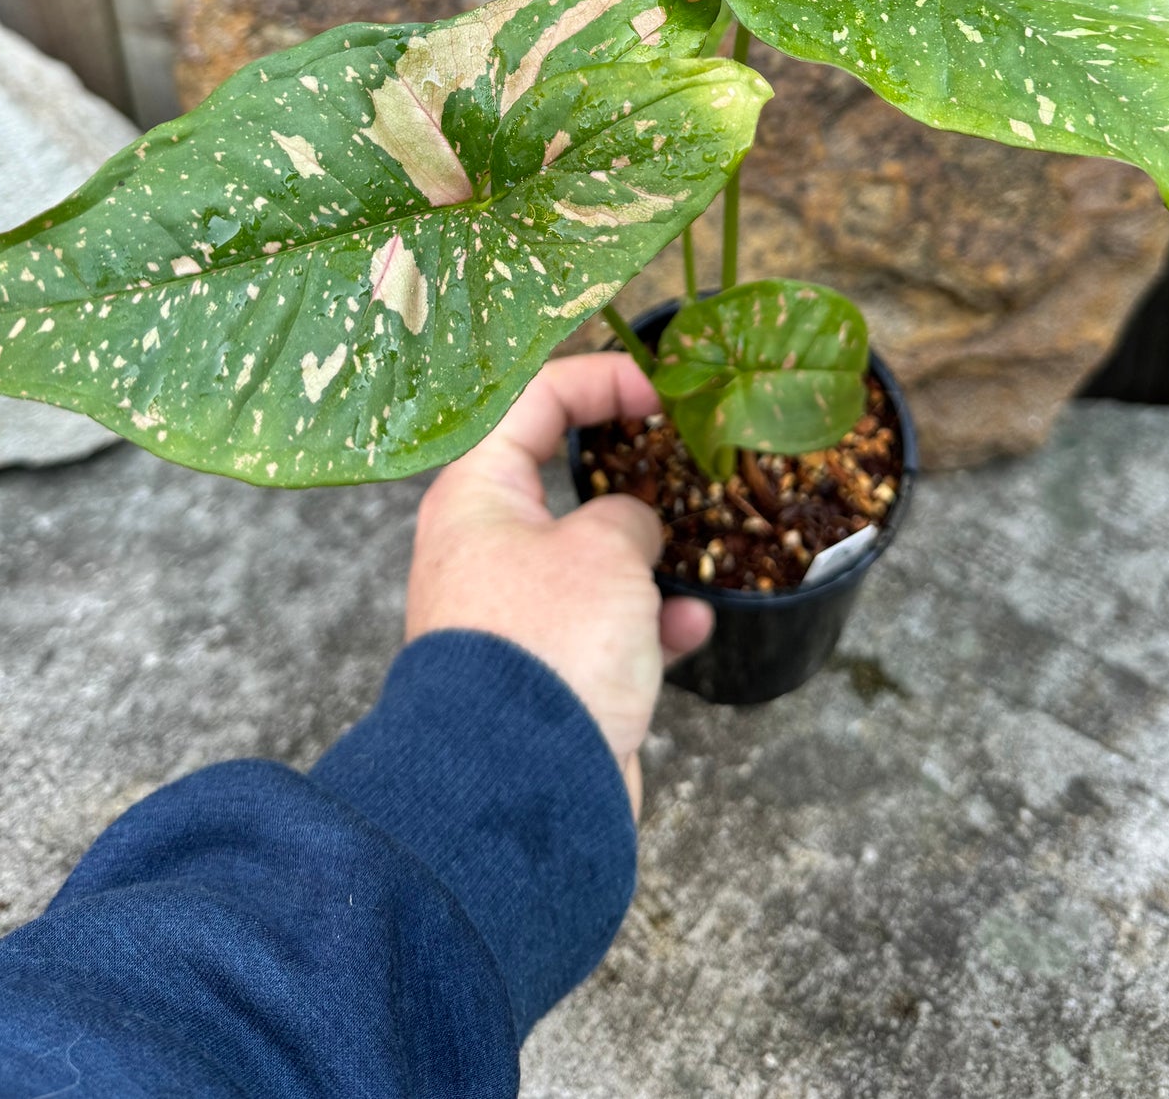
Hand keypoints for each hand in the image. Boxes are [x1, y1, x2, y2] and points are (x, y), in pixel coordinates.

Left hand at [405, 352, 712, 816]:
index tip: (656, 390)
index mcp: (476, 497)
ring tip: (692, 556)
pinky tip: (688, 629)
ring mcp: (511, 614)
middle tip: (679, 461)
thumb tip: (631, 529)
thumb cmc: (551, 646)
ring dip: (648, 560)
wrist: (520, 787)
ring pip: (591, 560)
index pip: (529, 402)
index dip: (596, 381)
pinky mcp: (543, 673)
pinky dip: (648, 625)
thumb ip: (627, 516)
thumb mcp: (606, 550)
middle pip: (558, 483)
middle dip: (628, 478)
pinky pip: (604, 628)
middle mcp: (483, 549)